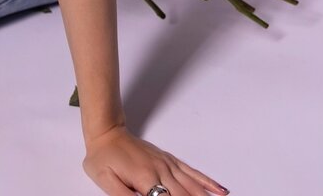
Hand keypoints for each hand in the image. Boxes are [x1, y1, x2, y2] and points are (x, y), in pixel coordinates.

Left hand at [83, 124, 227, 195]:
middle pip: (185, 195)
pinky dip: (206, 182)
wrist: (105, 132)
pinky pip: (191, 172)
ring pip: (192, 186)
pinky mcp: (168, 160)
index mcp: (145, 179)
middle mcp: (160, 171)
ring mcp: (167, 164)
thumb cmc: (102, 158)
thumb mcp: (106, 182)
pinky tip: (220, 190)